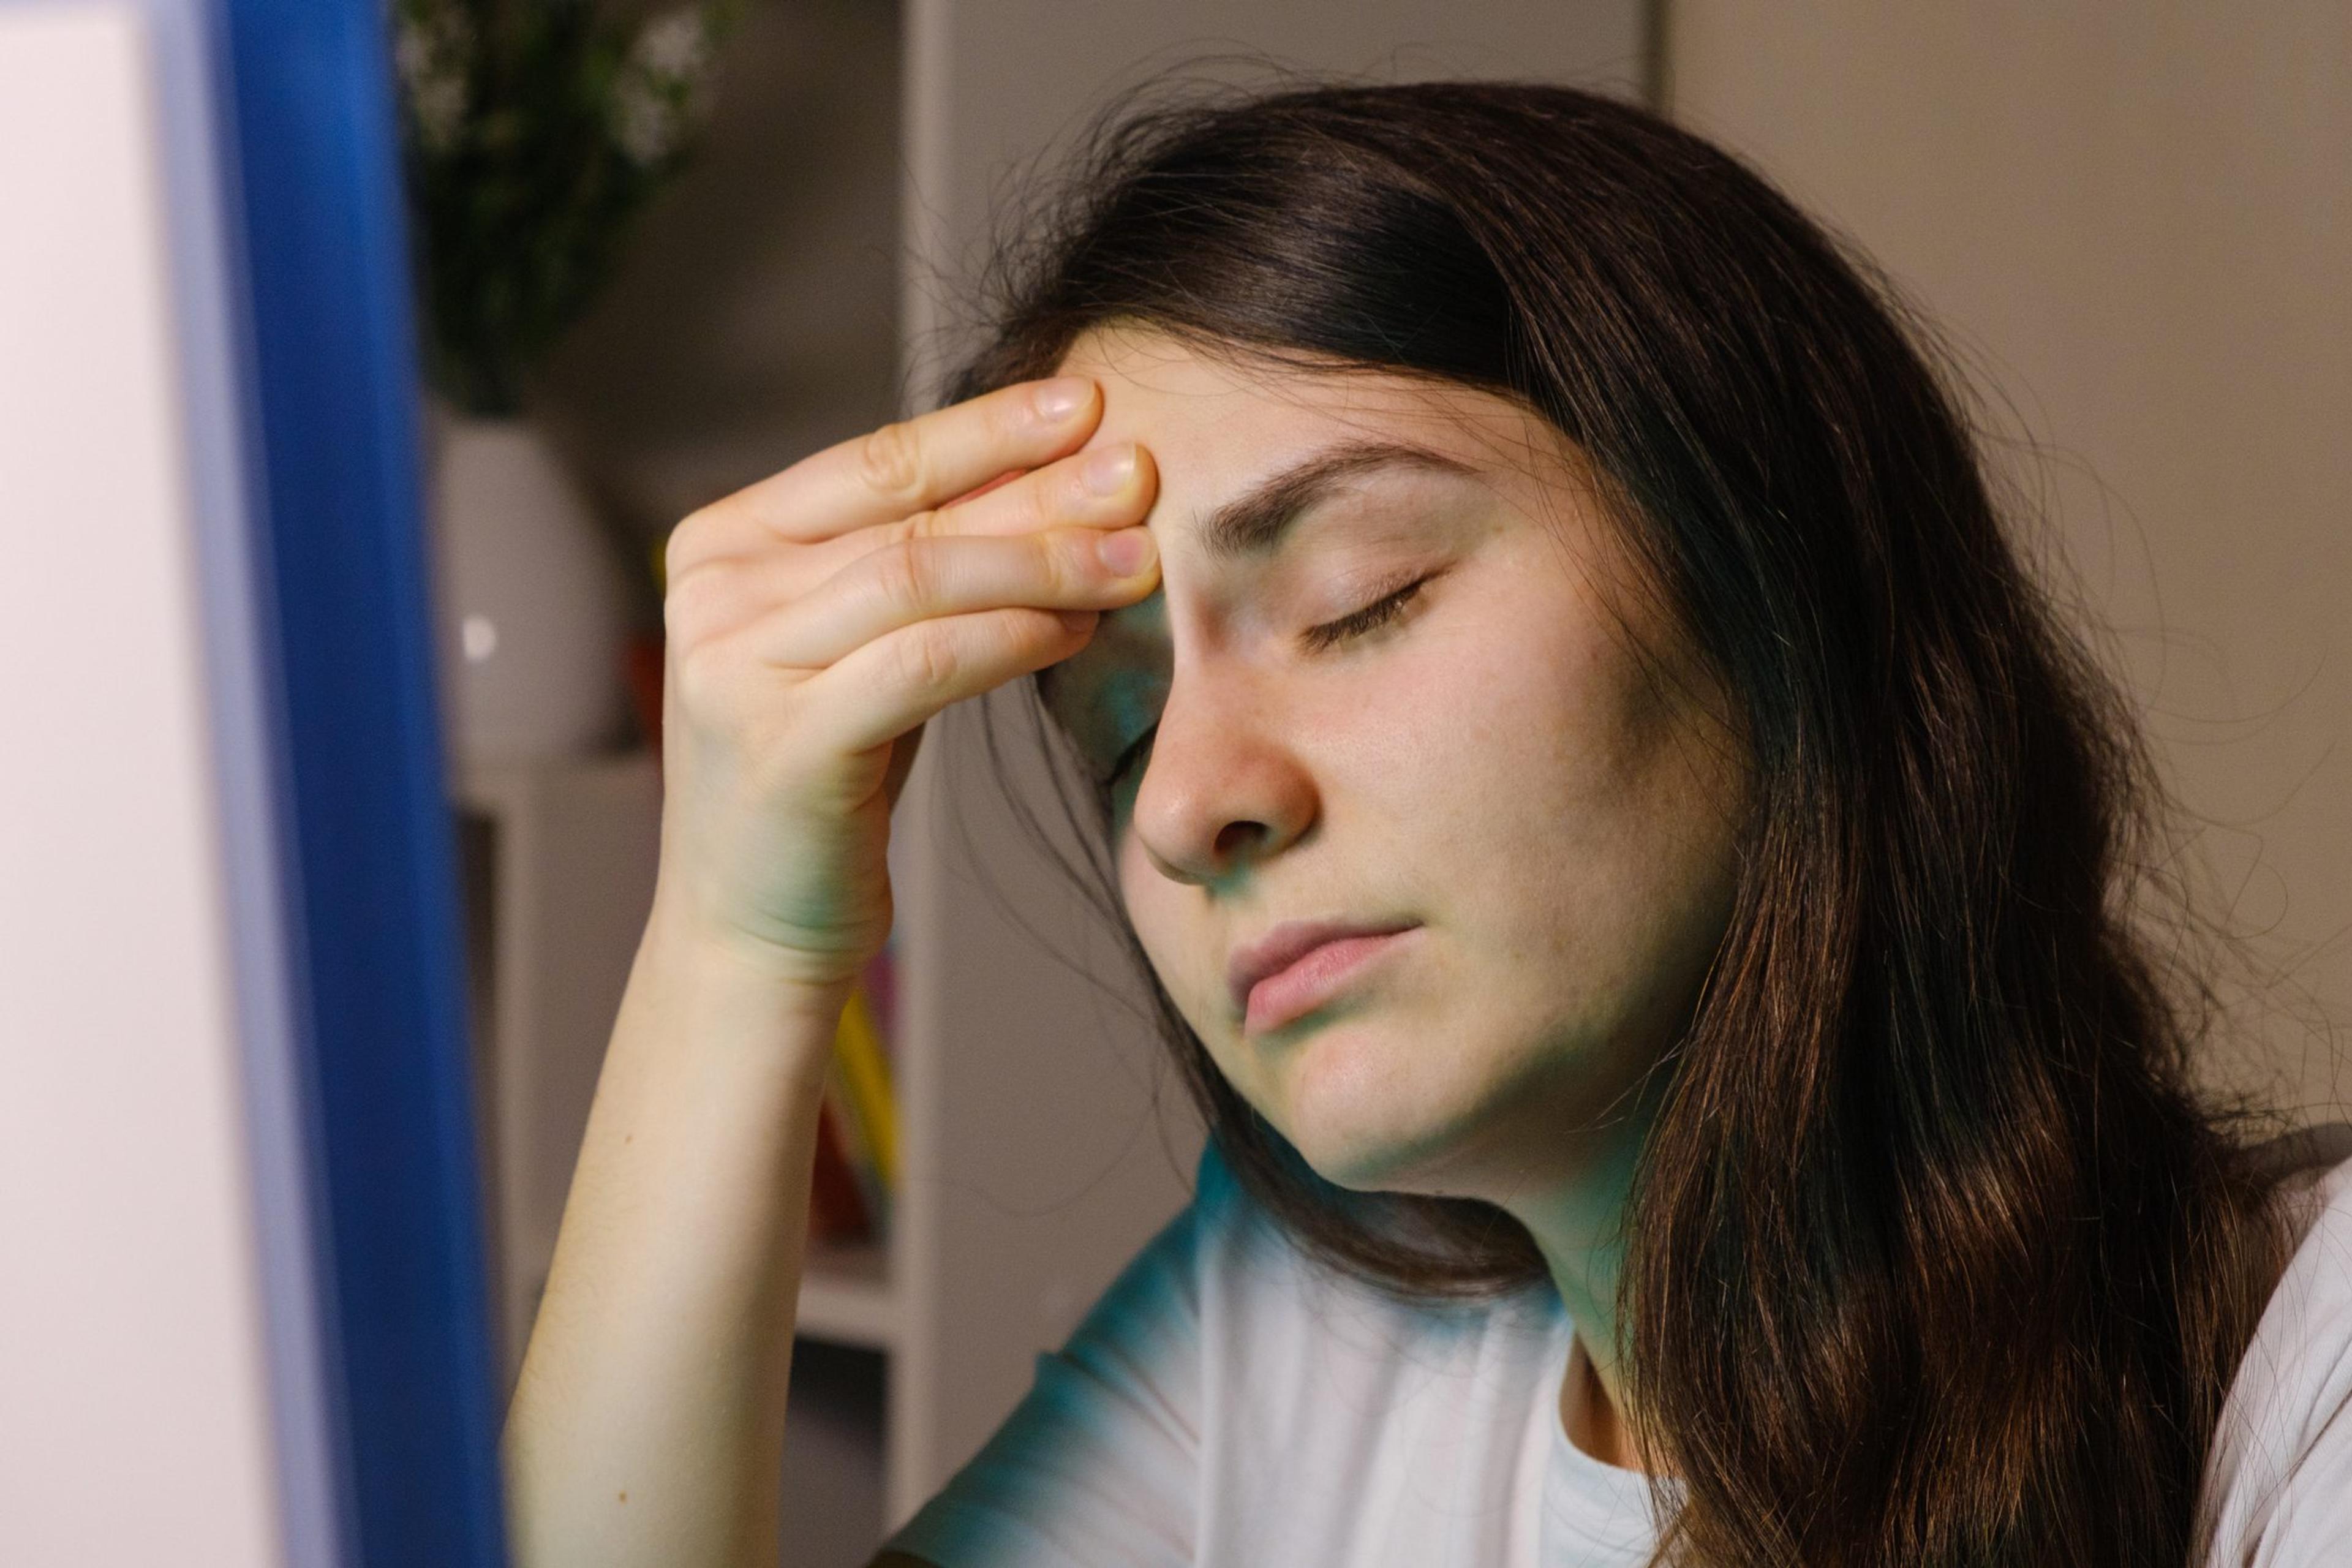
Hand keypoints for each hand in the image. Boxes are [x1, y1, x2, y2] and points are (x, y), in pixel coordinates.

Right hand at [649, 376, 1160, 992]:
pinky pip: (922, 664)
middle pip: (904, 516)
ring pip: (917, 578)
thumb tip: (1059, 471)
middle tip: (1140, 472)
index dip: (986, 428)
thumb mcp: (868, 649)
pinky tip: (1076, 628)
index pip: (874, 463)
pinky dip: (1010, 637)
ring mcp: (734, 668)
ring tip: (1134, 557)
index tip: (1089, 403)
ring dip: (1041, 562)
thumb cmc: (826, 779)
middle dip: (1034, 488)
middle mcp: (712, 594)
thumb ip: (923, 562)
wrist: (752, 929)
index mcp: (721, 545)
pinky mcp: (780, 745)